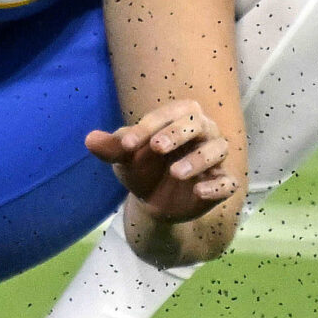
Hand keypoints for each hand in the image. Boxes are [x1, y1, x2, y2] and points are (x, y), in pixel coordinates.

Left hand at [86, 98, 237, 224]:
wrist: (153, 202)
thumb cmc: (142, 167)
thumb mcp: (125, 159)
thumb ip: (112, 148)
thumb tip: (89, 139)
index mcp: (179, 117)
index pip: (167, 114)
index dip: (147, 127)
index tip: (126, 146)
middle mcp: (202, 132)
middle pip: (198, 123)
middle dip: (178, 133)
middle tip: (157, 147)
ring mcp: (214, 158)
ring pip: (218, 148)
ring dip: (198, 159)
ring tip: (175, 172)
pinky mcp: (221, 184)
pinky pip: (228, 182)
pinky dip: (217, 186)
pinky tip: (199, 192)